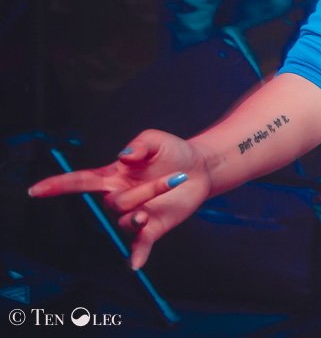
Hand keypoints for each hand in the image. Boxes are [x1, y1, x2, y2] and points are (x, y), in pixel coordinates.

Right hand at [28, 130, 211, 269]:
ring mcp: (135, 214)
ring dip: (148, 205)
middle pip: (113, 203)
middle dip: (142, 191)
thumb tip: (124, 155)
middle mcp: (119, 198)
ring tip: (173, 186)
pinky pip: (139, 245)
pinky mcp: (152, 228)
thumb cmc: (172, 152)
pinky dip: (136, 254)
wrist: (200, 168)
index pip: (79, 182)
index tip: (37, 190)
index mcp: (112, 177)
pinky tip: (135, 264)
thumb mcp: (155, 140)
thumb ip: (138, 144)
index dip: (58, 186)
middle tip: (173, 177)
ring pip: (127, 219)